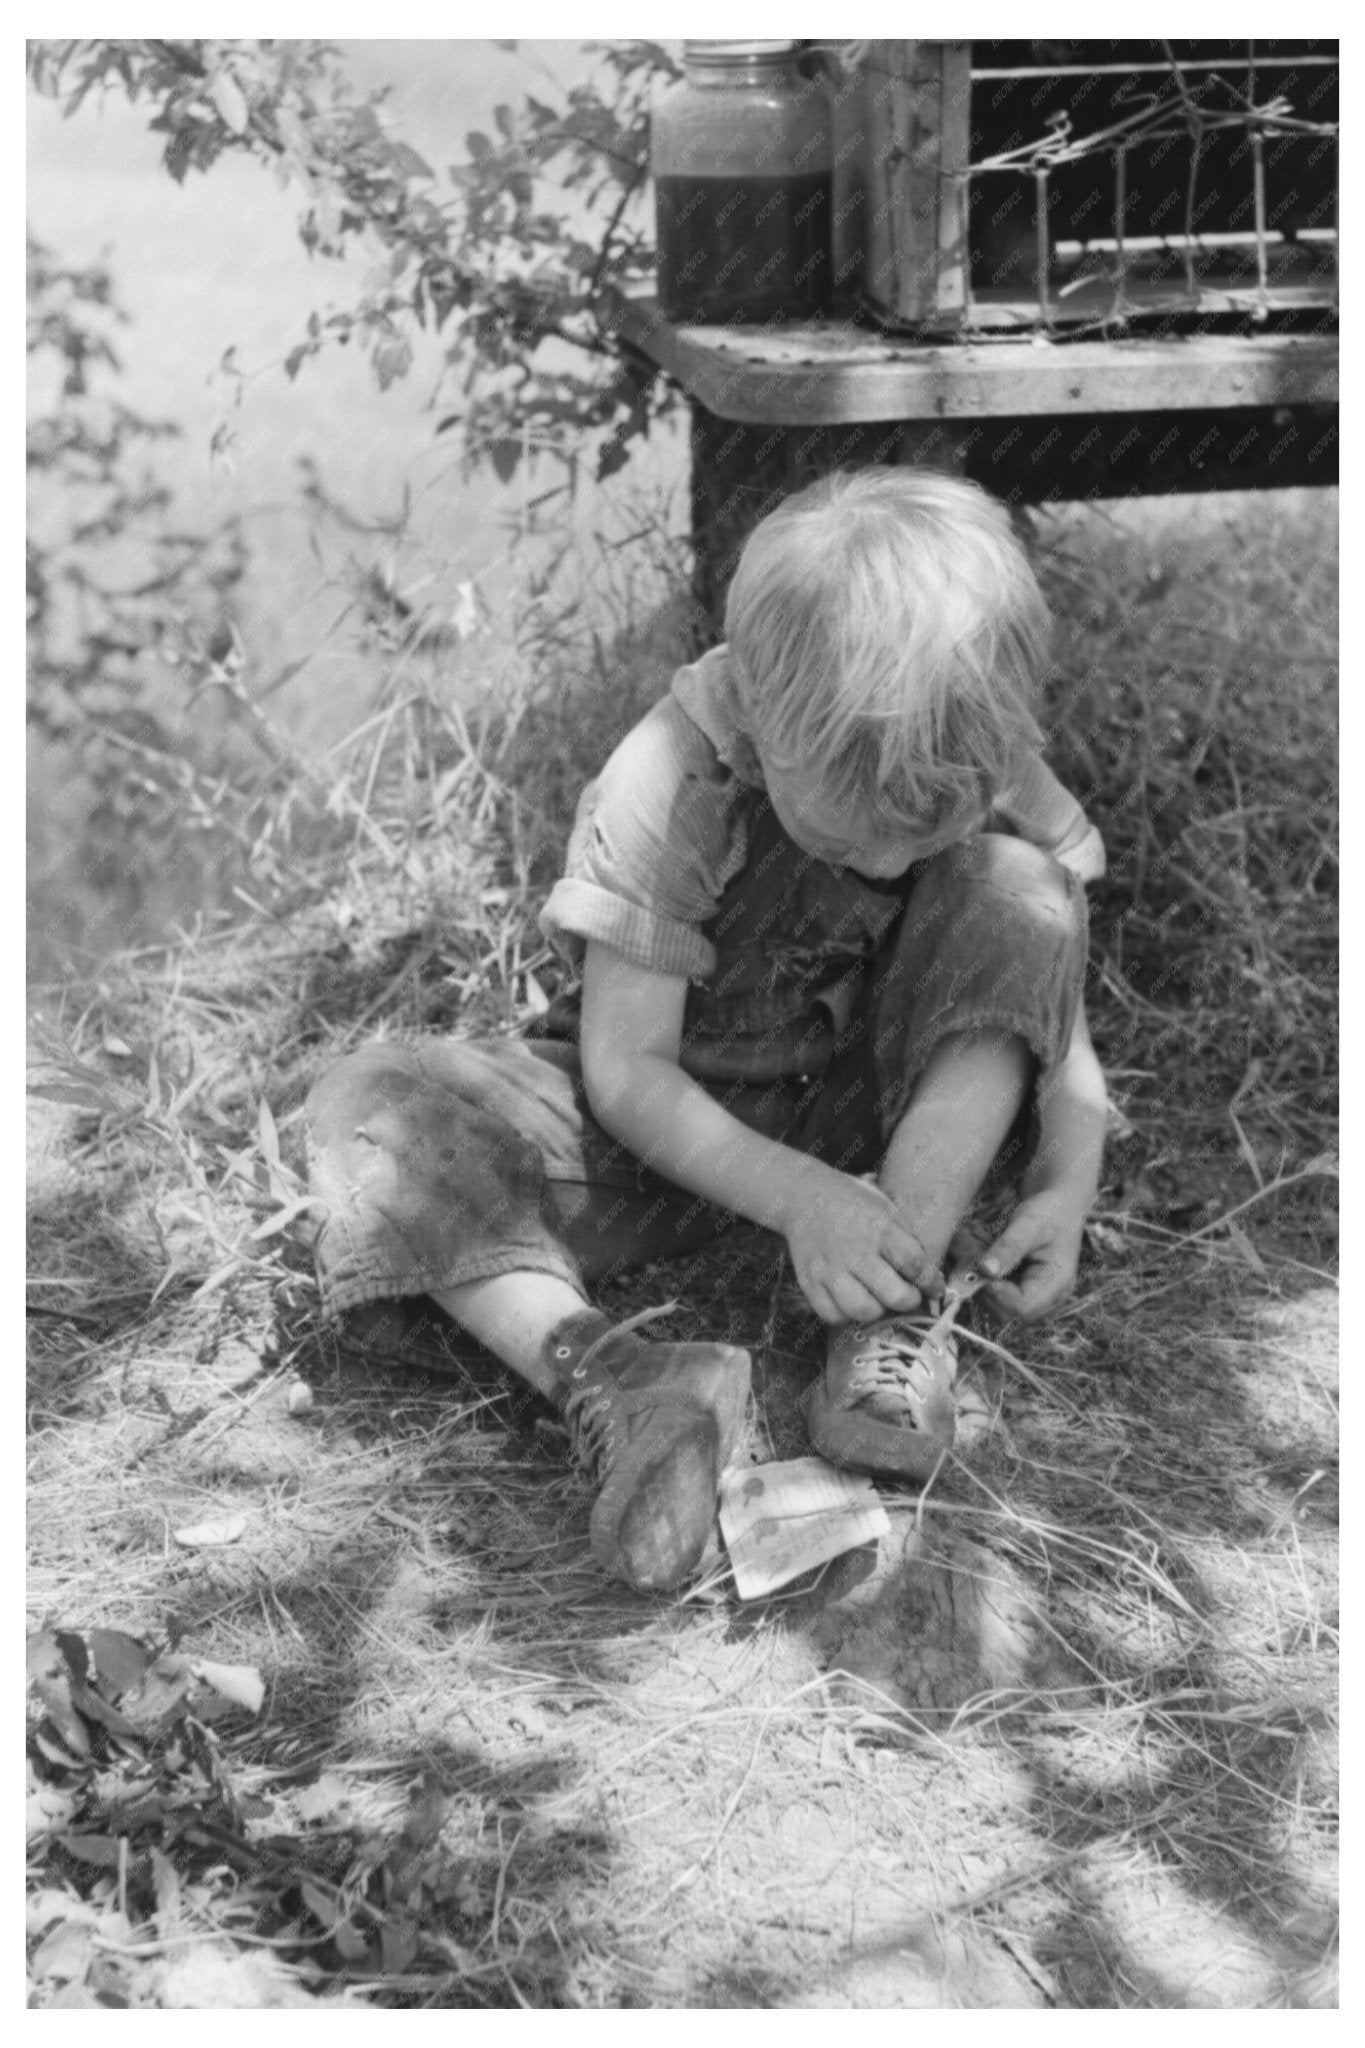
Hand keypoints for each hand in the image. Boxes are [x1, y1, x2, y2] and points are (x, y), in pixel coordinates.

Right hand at [781, 1164, 943, 1324]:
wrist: (805, 1196)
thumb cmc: (853, 1203)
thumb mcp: (886, 1208)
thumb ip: (907, 1240)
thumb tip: (929, 1276)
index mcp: (879, 1228)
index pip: (916, 1265)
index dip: (931, 1283)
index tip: (935, 1288)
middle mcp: (855, 1250)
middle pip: (894, 1295)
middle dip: (909, 1301)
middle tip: (909, 1296)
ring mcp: (830, 1269)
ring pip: (863, 1311)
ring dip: (878, 1311)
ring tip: (879, 1300)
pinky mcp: (809, 1282)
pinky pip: (833, 1315)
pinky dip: (847, 1315)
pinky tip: (853, 1301)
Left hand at [979, 1191, 1085, 1322]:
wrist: (1059, 1206)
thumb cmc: (1049, 1212)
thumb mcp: (1029, 1224)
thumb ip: (1008, 1248)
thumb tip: (985, 1272)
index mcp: (1056, 1284)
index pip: (1020, 1308)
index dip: (995, 1294)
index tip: (978, 1266)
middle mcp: (1046, 1299)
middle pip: (1004, 1314)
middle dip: (981, 1287)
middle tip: (970, 1254)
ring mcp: (1032, 1298)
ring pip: (993, 1306)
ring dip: (977, 1281)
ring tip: (975, 1249)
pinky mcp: (1019, 1292)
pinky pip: (992, 1295)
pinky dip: (979, 1277)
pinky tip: (980, 1253)